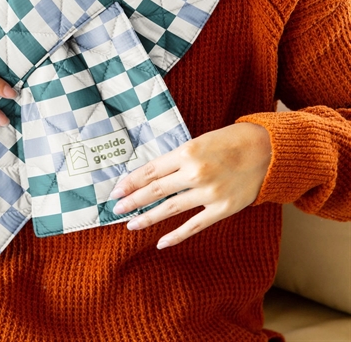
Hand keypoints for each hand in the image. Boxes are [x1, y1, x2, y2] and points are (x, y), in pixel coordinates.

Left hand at [110, 123, 271, 247]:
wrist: (268, 150)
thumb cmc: (230, 141)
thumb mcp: (198, 141)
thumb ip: (177, 159)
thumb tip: (151, 175)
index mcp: (186, 152)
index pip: (150, 170)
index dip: (130, 181)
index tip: (116, 190)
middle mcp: (195, 173)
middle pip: (155, 190)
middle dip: (132, 200)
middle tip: (115, 209)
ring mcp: (209, 193)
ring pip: (169, 209)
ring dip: (147, 218)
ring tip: (130, 224)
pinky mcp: (222, 208)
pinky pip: (194, 225)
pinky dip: (176, 235)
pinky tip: (161, 242)